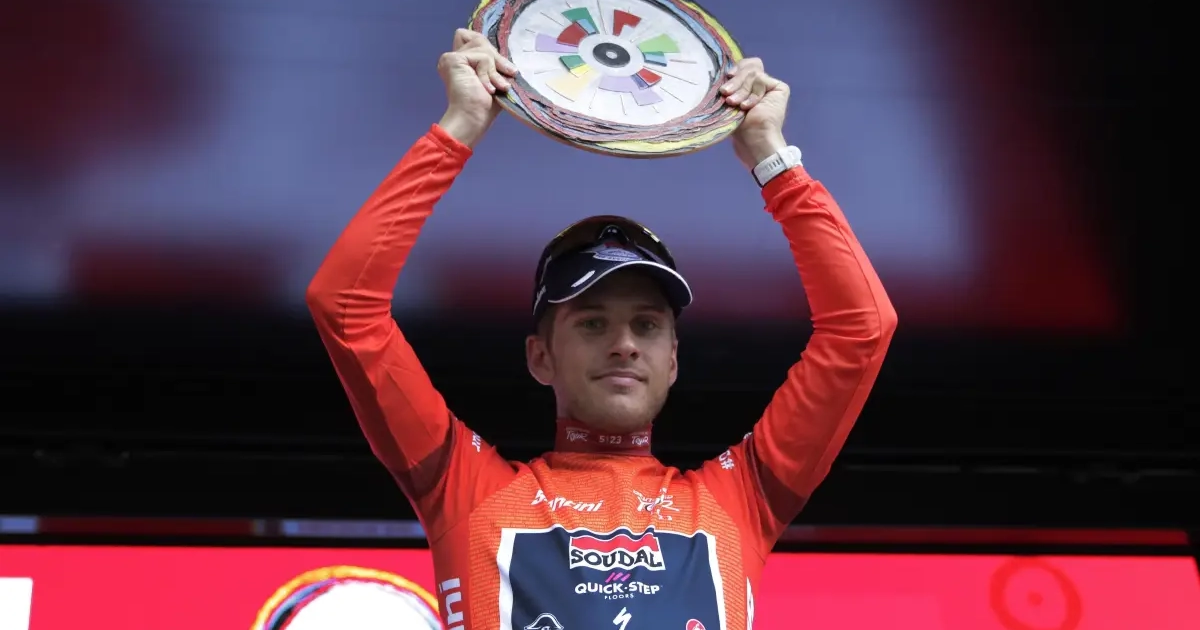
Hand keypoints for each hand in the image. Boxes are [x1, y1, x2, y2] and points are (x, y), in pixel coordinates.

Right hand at [437, 29, 518, 147]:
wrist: (473, 118)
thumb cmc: (484, 106)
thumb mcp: (493, 78)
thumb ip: (494, 62)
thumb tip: (506, 55)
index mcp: (460, 62)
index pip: (475, 38)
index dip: (489, 49)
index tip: (503, 68)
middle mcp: (453, 58)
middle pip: (480, 39)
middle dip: (497, 58)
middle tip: (508, 74)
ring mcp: (450, 57)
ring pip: (483, 47)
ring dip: (495, 68)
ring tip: (497, 86)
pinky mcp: (453, 59)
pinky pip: (482, 56)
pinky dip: (489, 72)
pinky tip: (488, 88)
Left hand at [721, 58, 790, 170]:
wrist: (752, 138)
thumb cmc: (738, 126)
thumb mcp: (729, 101)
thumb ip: (730, 84)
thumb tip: (724, 72)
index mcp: (749, 86)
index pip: (744, 66)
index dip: (736, 69)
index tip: (727, 77)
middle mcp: (760, 85)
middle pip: (748, 67)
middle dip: (736, 81)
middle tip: (726, 93)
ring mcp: (771, 86)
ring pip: (752, 72)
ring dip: (741, 90)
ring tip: (734, 104)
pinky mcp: (780, 88)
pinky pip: (760, 78)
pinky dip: (752, 93)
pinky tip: (747, 107)